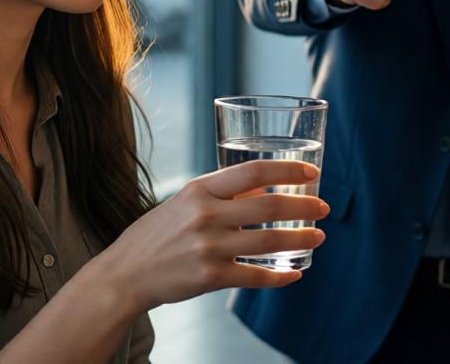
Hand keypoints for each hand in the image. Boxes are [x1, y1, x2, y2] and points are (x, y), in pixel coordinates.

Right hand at [93, 160, 328, 311]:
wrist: (125, 273)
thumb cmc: (158, 234)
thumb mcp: (185, 202)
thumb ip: (222, 195)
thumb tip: (264, 188)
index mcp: (200, 190)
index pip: (252, 171)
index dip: (286, 171)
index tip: (310, 174)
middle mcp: (205, 215)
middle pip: (268, 206)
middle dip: (304, 207)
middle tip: (323, 208)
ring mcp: (208, 247)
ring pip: (268, 241)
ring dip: (300, 239)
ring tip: (317, 237)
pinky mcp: (209, 277)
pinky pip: (255, 276)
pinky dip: (279, 276)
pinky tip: (294, 274)